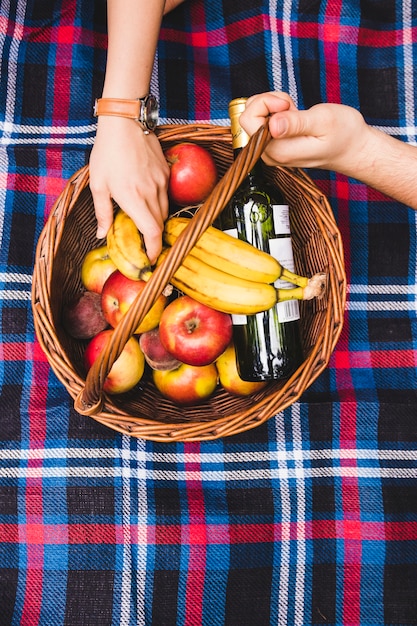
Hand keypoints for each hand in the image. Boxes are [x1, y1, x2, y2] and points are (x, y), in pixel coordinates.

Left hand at [89, 116, 169, 263]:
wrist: (125, 122)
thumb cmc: (107, 153)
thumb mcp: (98, 185)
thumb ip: (102, 212)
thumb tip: (102, 235)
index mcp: (133, 199)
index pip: (152, 232)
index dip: (153, 249)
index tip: (149, 258)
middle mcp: (151, 193)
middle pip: (159, 224)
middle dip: (152, 236)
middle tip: (142, 241)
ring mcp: (161, 183)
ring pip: (164, 211)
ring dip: (155, 219)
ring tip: (142, 218)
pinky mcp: (166, 173)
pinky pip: (166, 195)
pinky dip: (158, 202)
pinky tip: (145, 196)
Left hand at [240, 91, 370, 174]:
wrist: (353, 148)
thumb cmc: (344, 134)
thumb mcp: (323, 122)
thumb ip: (296, 123)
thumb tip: (272, 125)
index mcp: (278, 151)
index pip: (248, 121)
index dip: (264, 103)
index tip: (286, 103)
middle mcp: (270, 154)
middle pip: (248, 117)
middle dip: (268, 102)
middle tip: (291, 104)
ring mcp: (272, 151)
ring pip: (256, 116)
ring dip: (274, 105)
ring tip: (296, 111)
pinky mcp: (275, 145)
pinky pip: (265, 121)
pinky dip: (277, 111)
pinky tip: (294, 116)